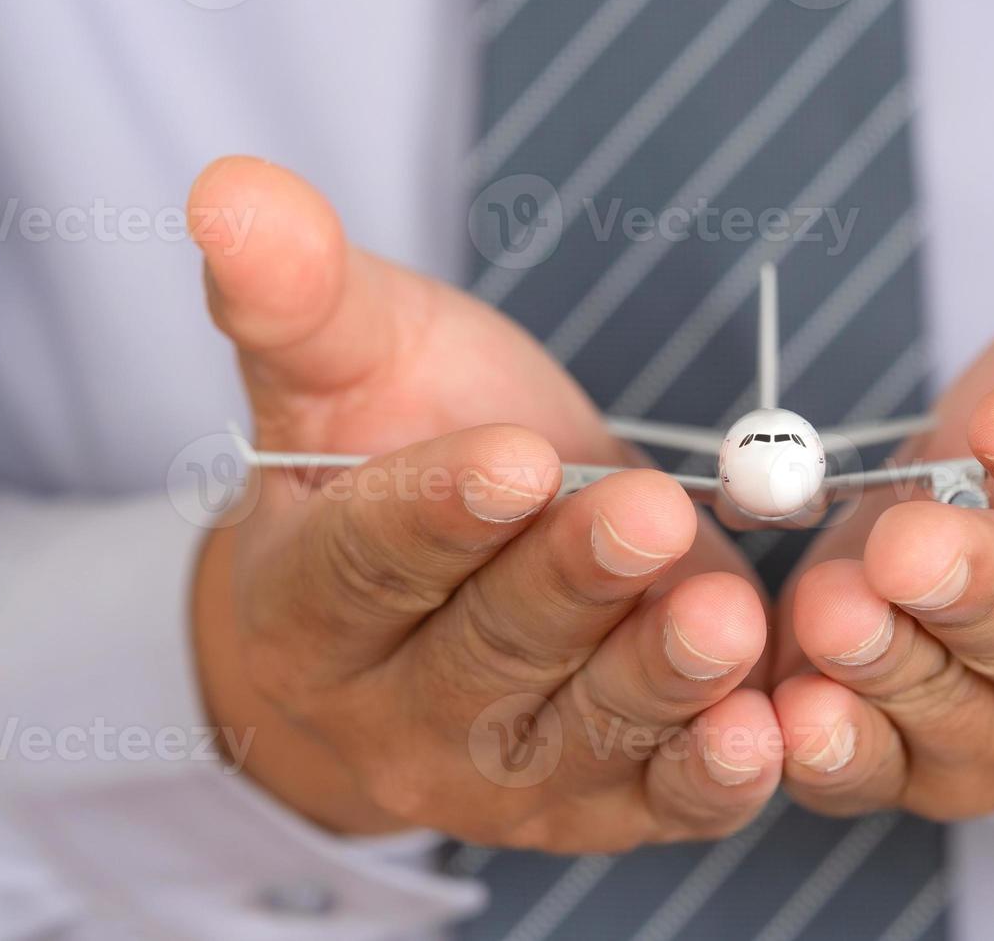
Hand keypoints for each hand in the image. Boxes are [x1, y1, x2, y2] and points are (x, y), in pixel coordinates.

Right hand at [186, 158, 778, 850]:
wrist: (454, 584)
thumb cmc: (400, 449)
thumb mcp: (351, 364)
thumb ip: (301, 297)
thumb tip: (229, 189)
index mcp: (306, 607)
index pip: (366, 566)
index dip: (439, 515)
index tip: (515, 456)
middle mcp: (390, 715)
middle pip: (484, 653)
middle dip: (569, 584)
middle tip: (643, 517)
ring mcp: (498, 775)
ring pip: (579, 731)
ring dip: (656, 679)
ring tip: (723, 620)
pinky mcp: (599, 804)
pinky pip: (658, 803)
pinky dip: (711, 778)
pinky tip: (765, 733)